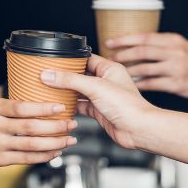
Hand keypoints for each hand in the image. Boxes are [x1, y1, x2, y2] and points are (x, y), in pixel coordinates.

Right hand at [0, 98, 76, 167]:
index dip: (44, 108)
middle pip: (31, 127)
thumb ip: (10, 107)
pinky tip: (55, 152)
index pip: (23, 107)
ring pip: (32, 145)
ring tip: (69, 140)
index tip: (61, 107)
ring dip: (55, 143)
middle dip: (56, 126)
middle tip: (72, 123)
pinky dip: (44, 156)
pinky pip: (26, 159)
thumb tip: (40, 101)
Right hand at [40, 55, 157, 148]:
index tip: (54, 60)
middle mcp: (106, 81)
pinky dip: (71, 106)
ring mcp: (102, 97)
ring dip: (67, 91)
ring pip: (80, 91)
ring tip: (50, 89)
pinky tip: (61, 106)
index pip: (86, 58)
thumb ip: (70, 80)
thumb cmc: (127, 106)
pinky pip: (81, 106)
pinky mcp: (99, 111)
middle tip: (49, 75)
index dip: (71, 59)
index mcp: (109, 69)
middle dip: (66, 76)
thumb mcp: (95, 87)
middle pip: (81, 75)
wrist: (138, 130)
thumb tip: (50, 74)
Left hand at [105, 33, 187, 99]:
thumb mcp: (179, 45)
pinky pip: (151, 84)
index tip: (109, 42)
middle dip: (123, 55)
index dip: (124, 39)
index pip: (144, 37)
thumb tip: (132, 44)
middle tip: (110, 59)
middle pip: (142, 51)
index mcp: (172, 40)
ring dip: (128, 71)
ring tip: (117, 73)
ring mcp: (175, 69)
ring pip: (144, 68)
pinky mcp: (176, 84)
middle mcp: (174, 53)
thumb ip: (159, 44)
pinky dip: (138, 84)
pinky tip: (130, 85)